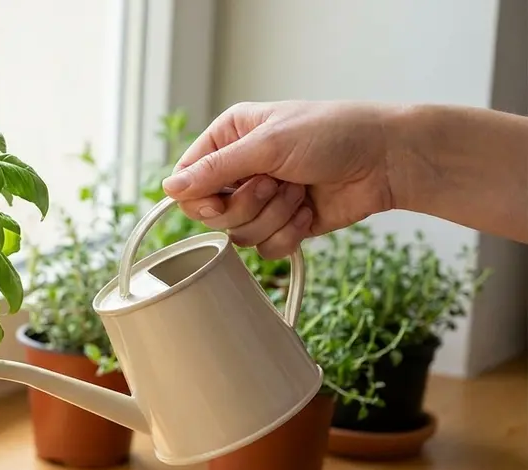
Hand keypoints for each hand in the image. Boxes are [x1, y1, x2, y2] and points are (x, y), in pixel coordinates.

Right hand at [161, 101, 397, 257]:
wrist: (388, 160)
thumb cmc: (335, 134)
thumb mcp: (268, 145)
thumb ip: (215, 169)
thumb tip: (169, 188)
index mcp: (230, 138)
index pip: (187, 180)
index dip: (199, 198)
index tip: (221, 199)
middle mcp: (241, 169)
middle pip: (210, 214)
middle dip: (246, 206)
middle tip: (274, 185)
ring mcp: (263, 199)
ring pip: (238, 234)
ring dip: (272, 217)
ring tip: (299, 193)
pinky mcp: (284, 224)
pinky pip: (265, 248)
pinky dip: (288, 233)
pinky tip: (309, 211)